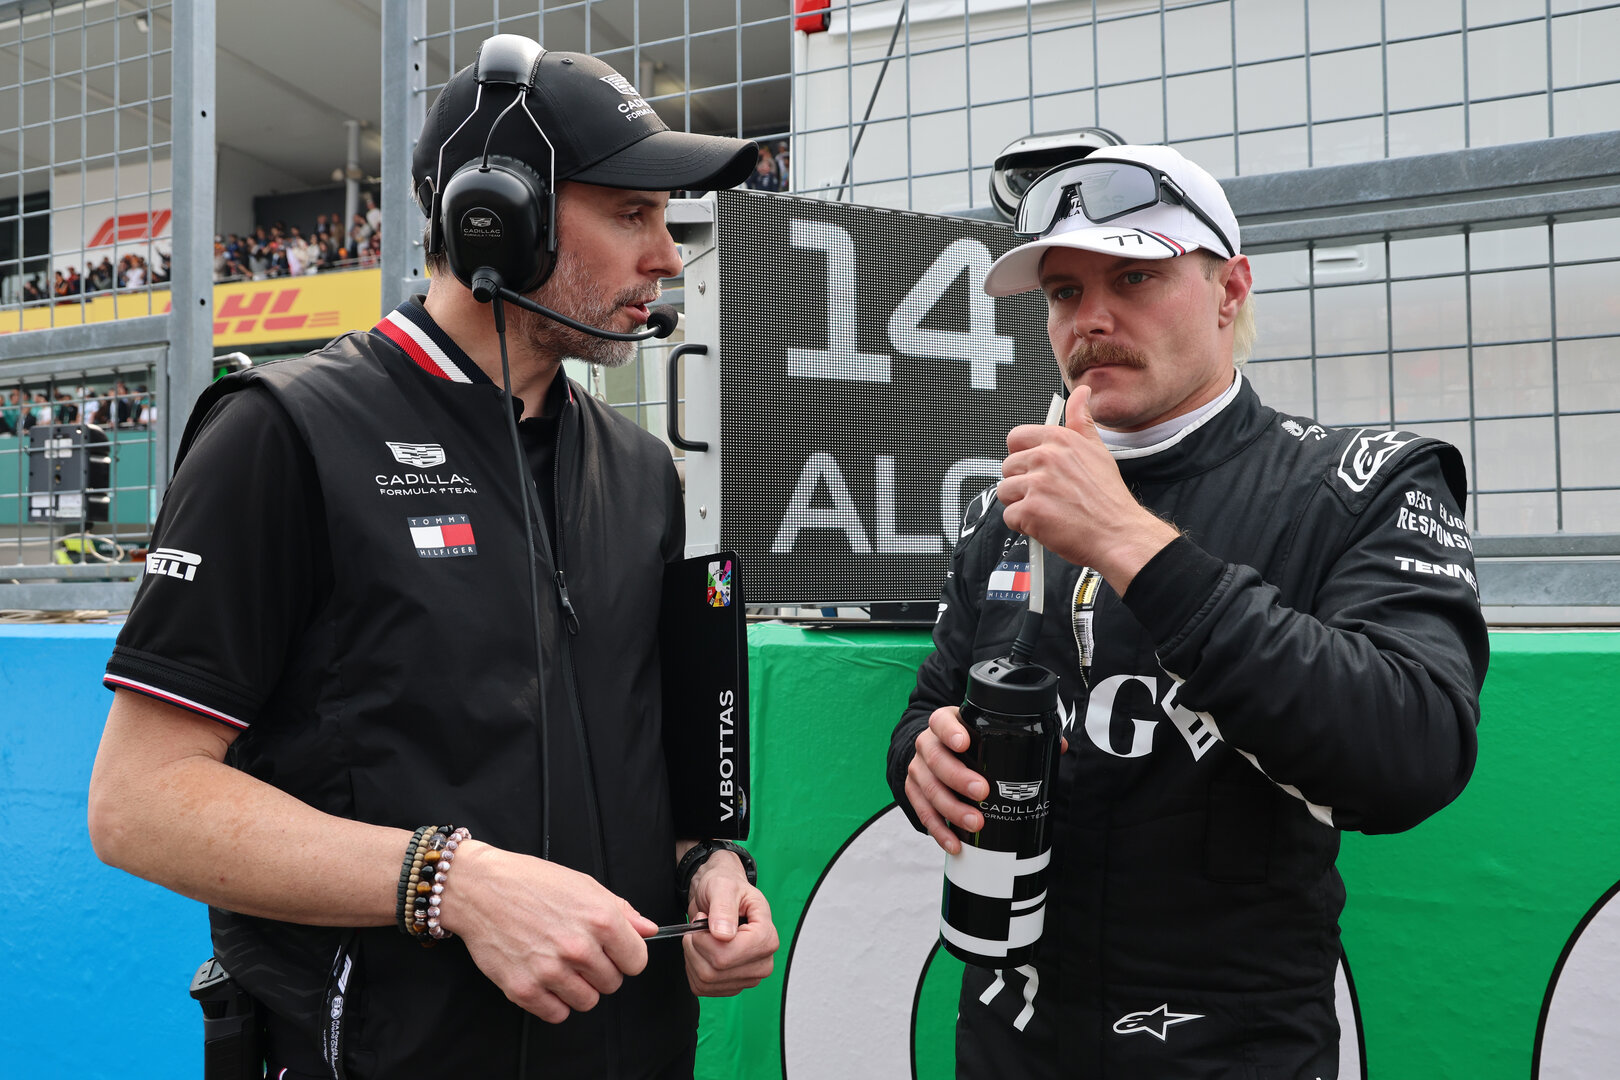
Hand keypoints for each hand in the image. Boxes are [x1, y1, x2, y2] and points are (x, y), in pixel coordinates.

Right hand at [443, 841, 657, 1023]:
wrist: (481, 888)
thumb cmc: (532, 882)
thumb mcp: (585, 885)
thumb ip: (622, 911)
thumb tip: (649, 929)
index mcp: (601, 920)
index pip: (637, 962)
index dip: (626, 956)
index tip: (613, 951)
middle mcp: (578, 948)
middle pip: (613, 983)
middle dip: (601, 970)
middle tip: (579, 953)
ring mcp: (550, 971)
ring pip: (587, 1001)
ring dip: (579, 988)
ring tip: (561, 965)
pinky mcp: (523, 989)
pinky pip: (557, 1014)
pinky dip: (554, 1002)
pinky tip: (545, 979)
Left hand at [682, 851, 778, 995]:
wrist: (721, 897)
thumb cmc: (727, 889)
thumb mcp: (724, 887)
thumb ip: (724, 908)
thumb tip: (723, 934)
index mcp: (766, 938)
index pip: (727, 955)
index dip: (705, 940)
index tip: (704, 920)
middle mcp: (762, 962)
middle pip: (715, 970)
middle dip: (696, 946)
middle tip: (699, 926)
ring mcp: (748, 977)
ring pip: (705, 980)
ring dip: (692, 956)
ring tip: (701, 935)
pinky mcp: (732, 986)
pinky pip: (701, 987)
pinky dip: (692, 968)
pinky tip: (701, 950)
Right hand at [905, 707, 1068, 853]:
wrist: (934, 750)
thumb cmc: (968, 740)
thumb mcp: (985, 730)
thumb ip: (1021, 736)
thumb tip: (1059, 747)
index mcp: (944, 724)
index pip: (941, 722)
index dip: (950, 732)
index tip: (964, 744)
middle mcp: (927, 744)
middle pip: (936, 759)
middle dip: (959, 778)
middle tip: (983, 792)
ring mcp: (918, 769)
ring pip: (929, 789)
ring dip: (952, 809)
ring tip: (976, 823)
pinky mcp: (914, 792)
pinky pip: (922, 812)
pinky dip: (939, 830)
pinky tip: (955, 843)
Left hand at [999, 386, 1177, 590]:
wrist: (1119, 534)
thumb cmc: (1108, 499)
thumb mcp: (1098, 450)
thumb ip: (1081, 421)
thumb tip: (1081, 393)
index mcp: (1059, 440)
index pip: (1016, 437)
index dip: (1022, 456)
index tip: (1034, 468)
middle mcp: (1046, 457)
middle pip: (1007, 467)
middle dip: (1022, 483)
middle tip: (1048, 495)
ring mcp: (1036, 483)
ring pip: (1005, 491)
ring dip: (1021, 505)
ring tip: (1048, 510)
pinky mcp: (1029, 510)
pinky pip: (1009, 516)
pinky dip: (1024, 525)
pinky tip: (1046, 524)